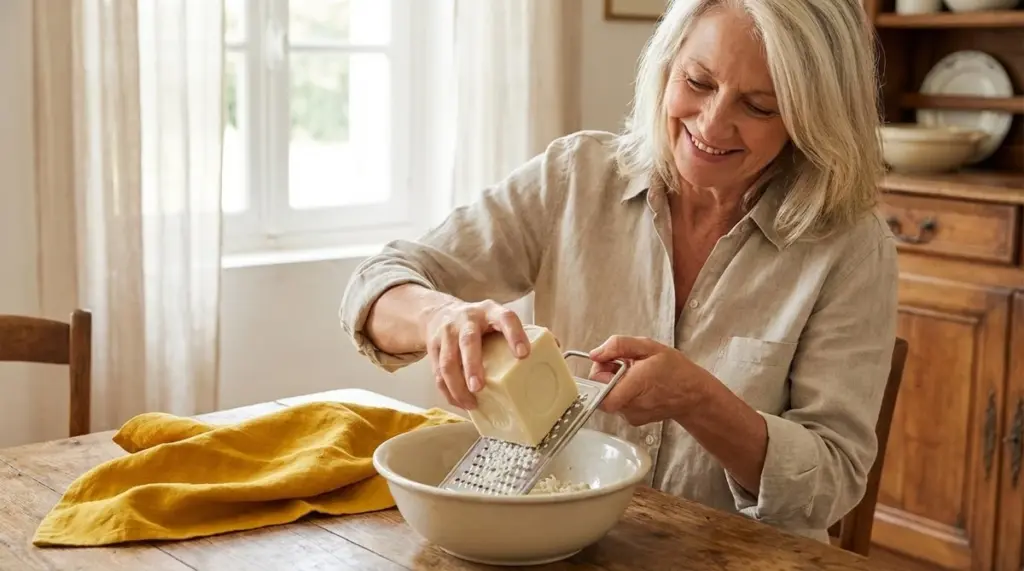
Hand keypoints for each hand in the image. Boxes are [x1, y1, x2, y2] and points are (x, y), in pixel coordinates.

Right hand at [422, 299, 529, 409]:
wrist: (440, 312)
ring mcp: (447, 333)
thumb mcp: (498, 318)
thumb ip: (521, 333)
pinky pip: (438, 373)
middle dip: (473, 365)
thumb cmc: (478, 322)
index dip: (515, 335)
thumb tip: (554, 350)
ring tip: (470, 402)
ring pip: (448, 361)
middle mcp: (466, 320)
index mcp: (490, 311)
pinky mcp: (433, 348)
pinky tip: (460, 402)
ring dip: (457, 385)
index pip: (505, 318)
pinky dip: (448, 392)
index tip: (524, 354)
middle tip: (479, 387)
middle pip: (468, 341)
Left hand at [587, 335, 706, 425]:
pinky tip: (639, 386)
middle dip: (607, 375)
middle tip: (625, 365)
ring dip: (616, 384)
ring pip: (609, 398)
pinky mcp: (633, 420)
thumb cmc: (675, 370)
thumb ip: (618, 346)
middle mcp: (630, 406)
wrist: (694, 395)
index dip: (599, 373)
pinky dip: (623, 393)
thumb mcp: (649, 347)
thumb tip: (595, 354)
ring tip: (635, 375)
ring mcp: (631, 416)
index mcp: (633, 387)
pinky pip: (618, 404)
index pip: (598, 391)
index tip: (611, 362)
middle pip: (600, 392)